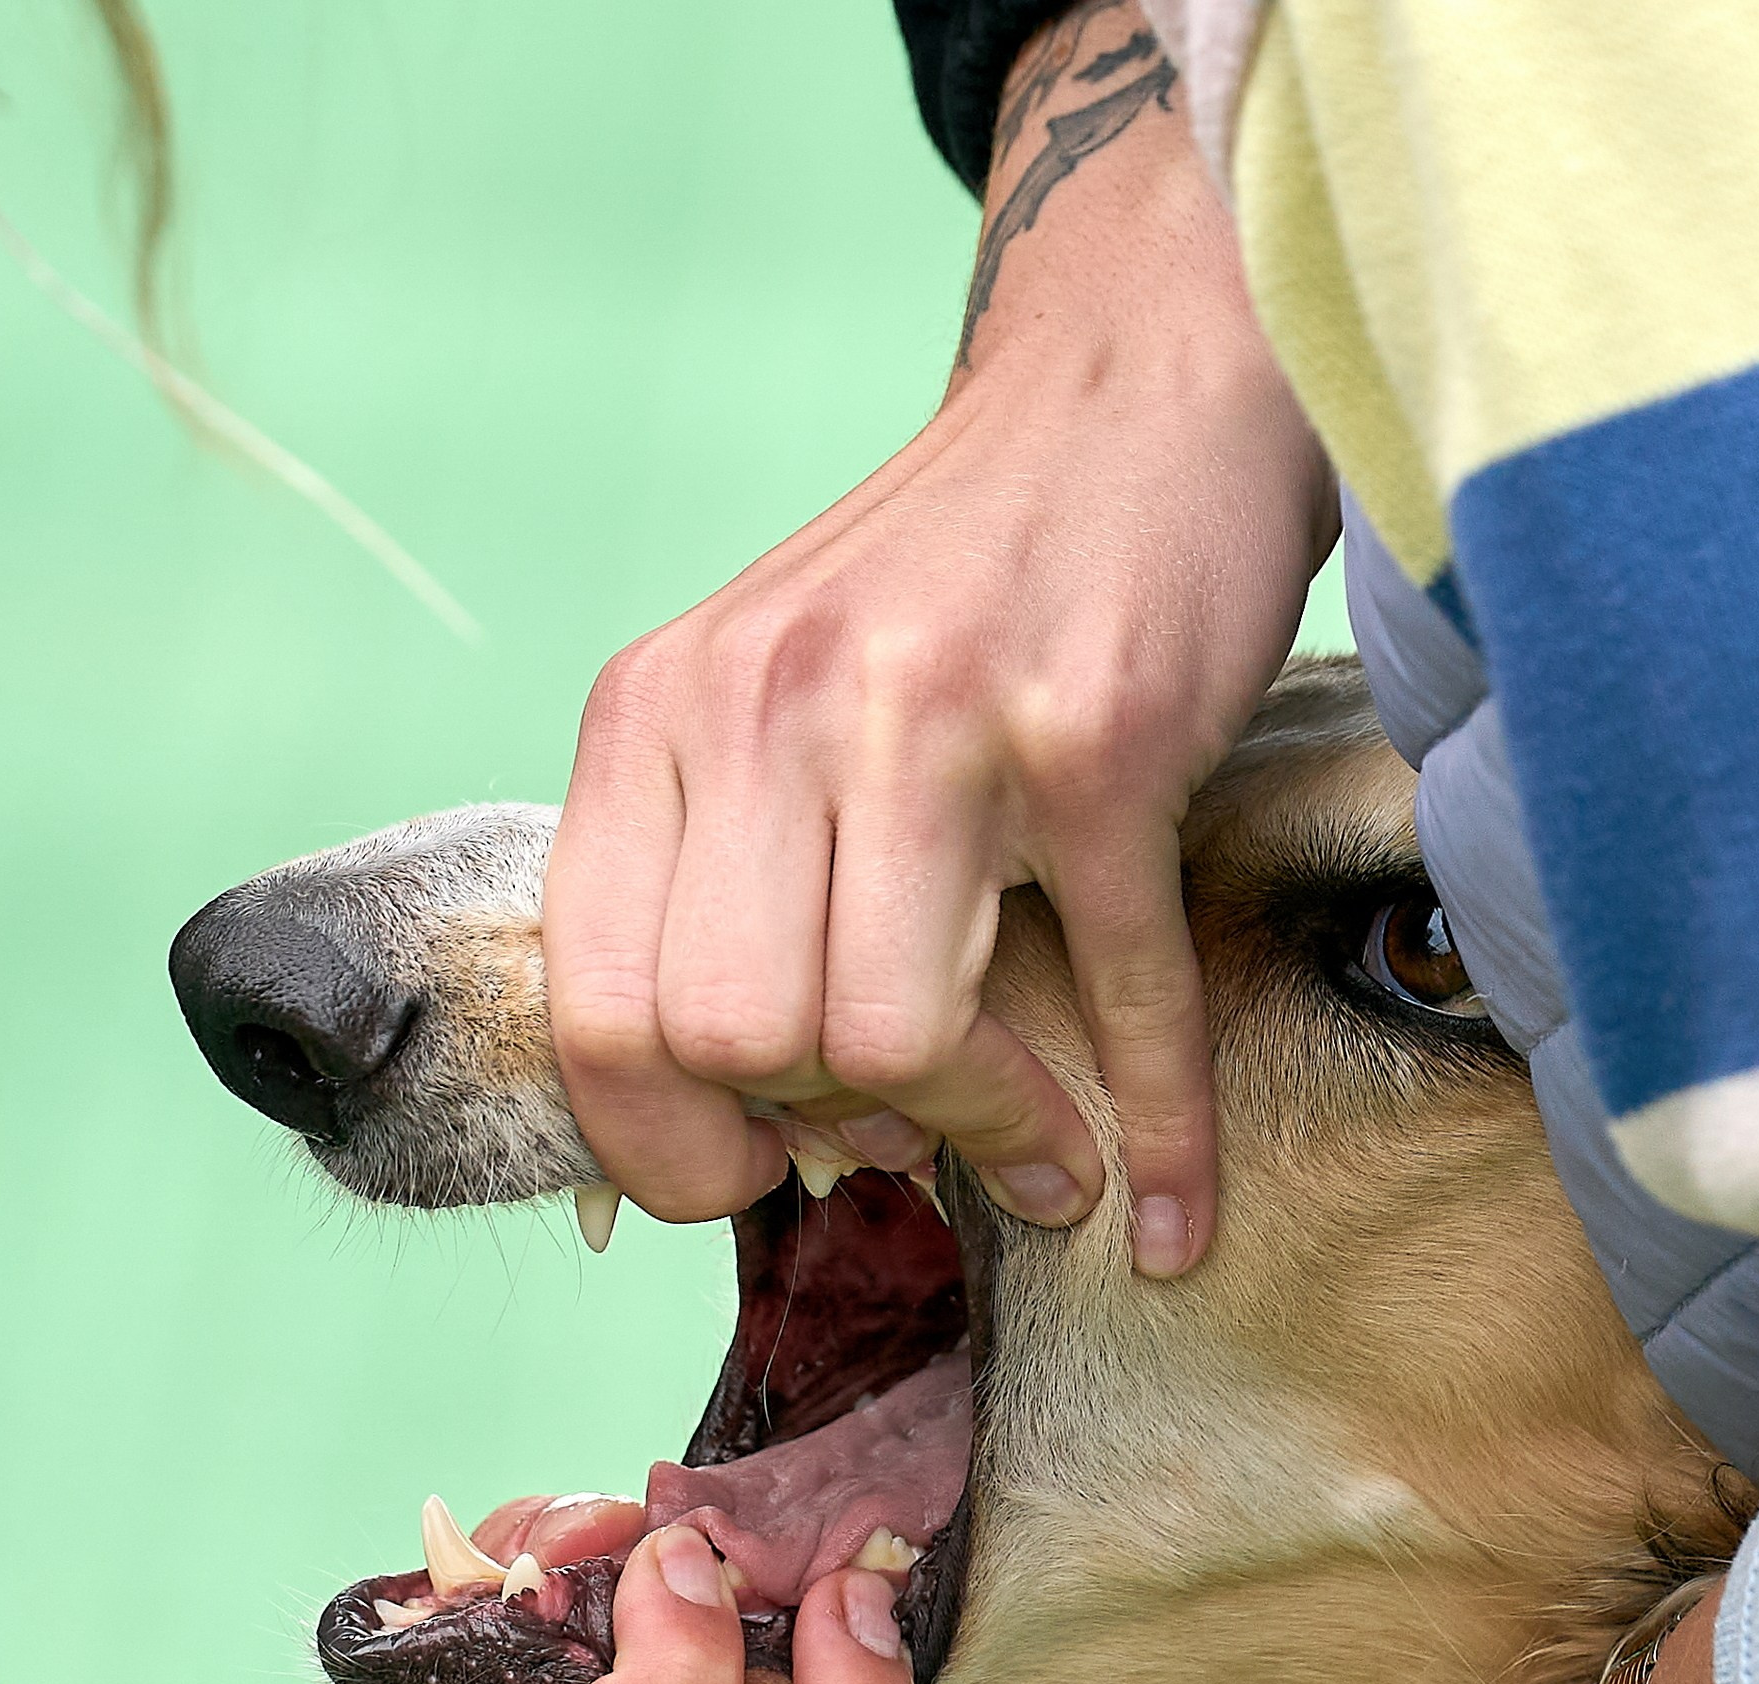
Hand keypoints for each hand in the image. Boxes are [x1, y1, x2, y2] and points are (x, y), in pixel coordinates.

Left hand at [544, 0, 1333, 1274]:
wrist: (1125, 401)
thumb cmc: (943, 596)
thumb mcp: (766, 709)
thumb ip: (728, 891)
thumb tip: (778, 1136)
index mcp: (657, 714)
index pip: (596, 1012)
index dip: (664, 1147)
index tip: (752, 1169)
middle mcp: (770, 708)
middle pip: (739, 1042)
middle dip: (828, 1132)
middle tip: (900, 1130)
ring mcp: (934, 720)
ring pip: (893, 1037)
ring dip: (983, 1130)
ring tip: (1035, 1134)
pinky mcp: (1099, 740)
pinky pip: (1118, 994)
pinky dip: (1150, 1128)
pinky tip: (1161, 1208)